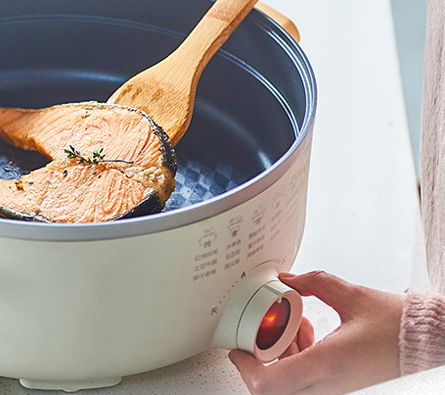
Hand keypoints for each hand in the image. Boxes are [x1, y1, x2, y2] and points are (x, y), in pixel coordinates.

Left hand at [229, 271, 403, 394]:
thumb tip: (286, 278)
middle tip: (263, 331)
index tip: (237, 348)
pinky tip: (307, 334)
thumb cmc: (396, 325)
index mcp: (328, 365)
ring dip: (280, 357)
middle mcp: (330, 385)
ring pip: (289, 386)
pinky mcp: (342, 386)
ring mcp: (336, 389)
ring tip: (292, 326)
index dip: (245, 368)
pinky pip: (306, 382)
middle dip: (261, 358)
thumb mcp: (350, 296)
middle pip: (274, 388)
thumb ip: (312, 283)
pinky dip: (297, 359)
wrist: (427, 344)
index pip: (270, 384)